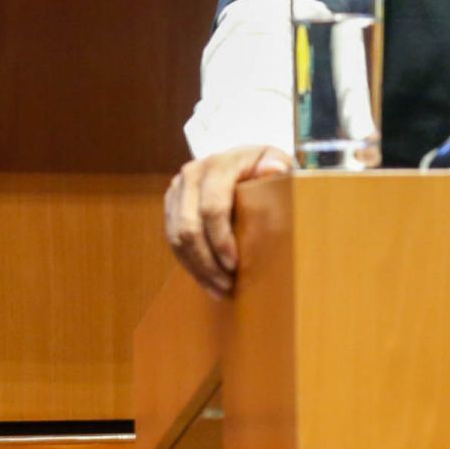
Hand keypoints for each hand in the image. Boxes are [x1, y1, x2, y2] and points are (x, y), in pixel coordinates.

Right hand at [164, 144, 291, 295]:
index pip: (212, 207)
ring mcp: (177, 190)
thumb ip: (277, 165)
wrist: (242, 159)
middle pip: (190, 227)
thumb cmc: (264, 164)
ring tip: (219, 289)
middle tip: (227, 285)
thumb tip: (273, 170)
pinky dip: (189, 263)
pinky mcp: (172, 205)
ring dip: (197, 268)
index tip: (234, 264)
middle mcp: (191, 174)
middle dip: (207, 261)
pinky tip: (206, 280)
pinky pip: (173, 240)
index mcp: (218, 164)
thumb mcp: (276, 160)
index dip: (220, 239)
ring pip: (177, 238)